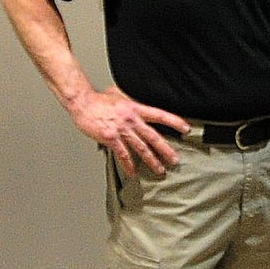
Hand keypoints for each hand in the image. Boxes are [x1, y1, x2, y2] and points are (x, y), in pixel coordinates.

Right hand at [68, 86, 186, 176]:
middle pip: (153, 137)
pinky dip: (129, 165)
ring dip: (151, 161)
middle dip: (166, 150)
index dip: (174, 122)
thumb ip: (131, 102)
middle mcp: (132, 120)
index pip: (160, 115)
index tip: (186, 128)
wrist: (83, 103)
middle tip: (175, 160)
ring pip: (141, 148)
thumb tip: (138, 104)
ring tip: (159, 170)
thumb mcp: (120, 96)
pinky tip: (133, 172)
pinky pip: (123, 154)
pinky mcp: (111, 138)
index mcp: (136, 108)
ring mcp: (122, 130)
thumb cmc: (99, 100)